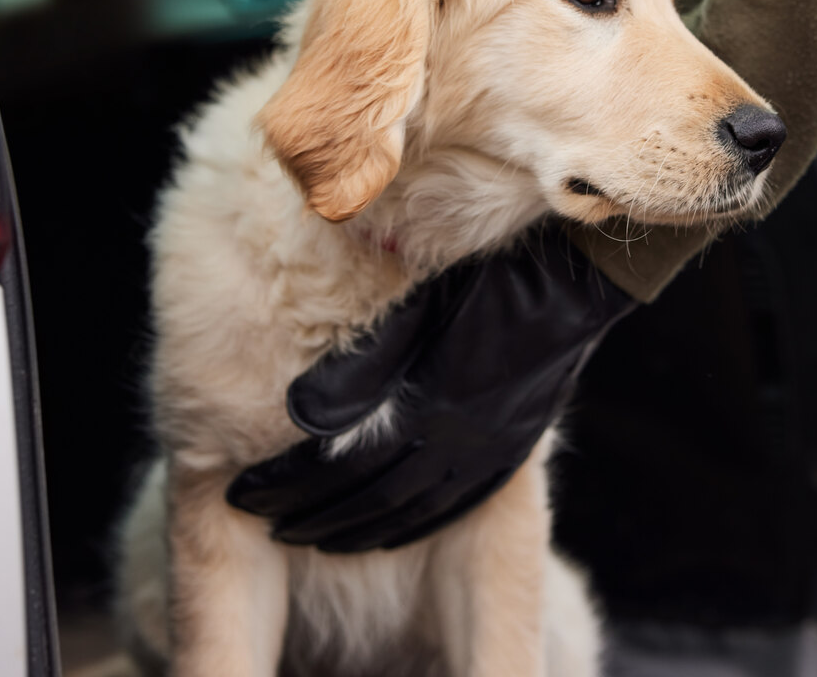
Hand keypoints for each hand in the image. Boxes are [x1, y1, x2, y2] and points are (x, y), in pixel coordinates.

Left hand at [225, 220, 635, 552]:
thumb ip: (357, 367)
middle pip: (368, 501)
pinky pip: (453, 505)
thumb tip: (296, 413)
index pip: (336, 467)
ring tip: (312, 535)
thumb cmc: (484, 281)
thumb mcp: (414, 314)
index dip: (285, 484)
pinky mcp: (510, 449)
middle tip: (264, 521)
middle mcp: (457, 443)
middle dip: (309, 515)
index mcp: (425, 409)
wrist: (573, 285)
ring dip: (355, 529)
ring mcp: (487, 452)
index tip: (243, 491)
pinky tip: (388, 527)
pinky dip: (410, 524)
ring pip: (409, 512)